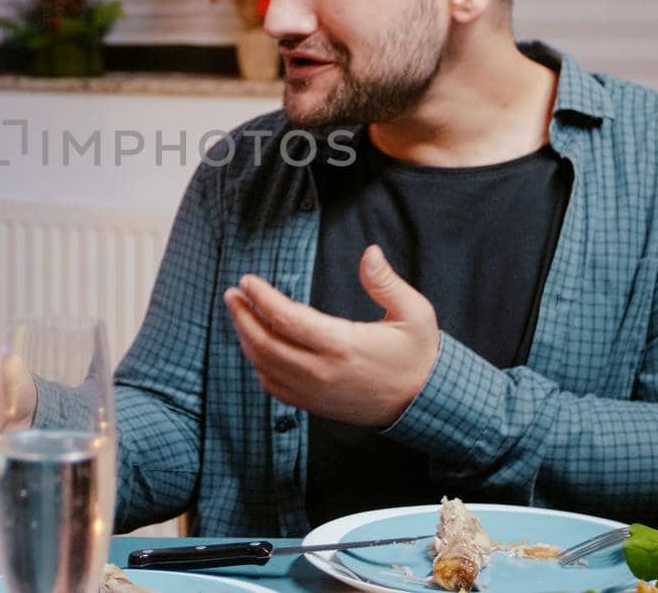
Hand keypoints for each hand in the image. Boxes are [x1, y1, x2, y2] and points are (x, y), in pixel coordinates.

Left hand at [225, 245, 439, 426]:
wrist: (425, 402)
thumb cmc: (418, 354)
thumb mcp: (415, 313)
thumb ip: (386, 283)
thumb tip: (369, 252)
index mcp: (343, 345)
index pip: (286, 319)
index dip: (261, 297)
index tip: (247, 280)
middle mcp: (322, 371)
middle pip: (265, 342)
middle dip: (242, 316)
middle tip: (232, 294)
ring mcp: (316, 392)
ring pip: (265, 365)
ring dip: (246, 338)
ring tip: (239, 314)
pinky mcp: (315, 405)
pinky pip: (275, 387)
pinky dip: (259, 365)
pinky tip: (256, 347)